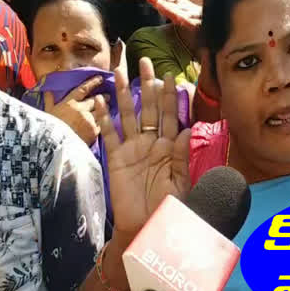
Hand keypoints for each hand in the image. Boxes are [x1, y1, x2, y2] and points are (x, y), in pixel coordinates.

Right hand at [44, 76, 105, 145]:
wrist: (53, 146)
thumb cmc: (48, 129)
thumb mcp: (46, 113)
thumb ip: (49, 101)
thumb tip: (48, 91)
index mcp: (69, 103)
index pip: (83, 90)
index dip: (92, 83)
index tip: (100, 79)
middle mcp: (81, 109)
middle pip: (95, 100)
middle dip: (103, 97)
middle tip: (108, 96)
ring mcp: (89, 120)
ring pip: (101, 112)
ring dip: (106, 109)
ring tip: (110, 107)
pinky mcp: (94, 132)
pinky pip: (102, 125)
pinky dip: (105, 122)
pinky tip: (110, 122)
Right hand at [95, 58, 191, 238]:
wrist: (147, 229)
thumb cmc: (169, 208)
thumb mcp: (181, 182)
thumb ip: (183, 156)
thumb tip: (188, 130)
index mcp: (170, 147)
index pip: (171, 116)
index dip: (170, 96)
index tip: (171, 75)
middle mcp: (150, 143)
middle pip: (149, 108)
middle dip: (148, 85)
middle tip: (145, 61)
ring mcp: (132, 149)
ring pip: (128, 115)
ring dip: (124, 94)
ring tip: (120, 72)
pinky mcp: (116, 159)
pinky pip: (109, 135)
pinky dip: (104, 118)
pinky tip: (101, 101)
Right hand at [146, 0, 204, 29]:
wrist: (222, 9)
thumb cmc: (208, 0)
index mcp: (178, 4)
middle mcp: (182, 12)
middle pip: (167, 8)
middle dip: (157, 2)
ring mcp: (191, 19)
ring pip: (176, 17)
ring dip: (167, 11)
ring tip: (158, 4)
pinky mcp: (201, 24)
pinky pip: (192, 24)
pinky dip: (185, 22)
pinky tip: (178, 17)